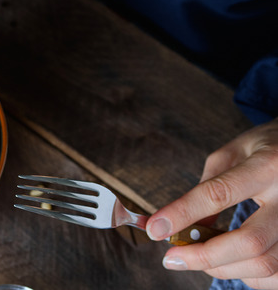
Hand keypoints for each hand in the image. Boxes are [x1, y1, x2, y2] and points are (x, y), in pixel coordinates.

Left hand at [146, 117, 277, 288]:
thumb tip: (180, 225)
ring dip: (224, 269)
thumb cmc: (266, 146)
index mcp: (266, 166)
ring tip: (199, 259)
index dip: (183, 214)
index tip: (155, 230)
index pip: (219, 194)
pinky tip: (230, 263)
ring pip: (266, 264)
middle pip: (249, 242)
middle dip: (204, 256)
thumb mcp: (232, 153)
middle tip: (173, 258)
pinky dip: (249, 276)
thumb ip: (208, 186)